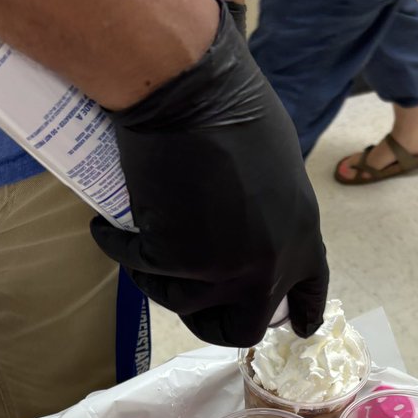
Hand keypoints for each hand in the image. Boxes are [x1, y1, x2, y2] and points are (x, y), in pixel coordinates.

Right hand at [91, 2, 328, 346]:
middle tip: (193, 305)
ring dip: (157, 281)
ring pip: (182, 303)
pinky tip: (108, 231)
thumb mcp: (278, 167)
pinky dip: (120, 248)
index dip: (299, 312)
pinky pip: (140, 268)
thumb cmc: (233, 106)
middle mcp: (267, 264)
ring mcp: (220, 268)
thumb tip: (247, 238)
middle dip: (214, 323)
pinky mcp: (173, 259)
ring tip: (141, 250)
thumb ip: (273, 214)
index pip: (308, 292)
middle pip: (241, 327)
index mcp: (302, 236)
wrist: (190, 90)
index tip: (293, 325)